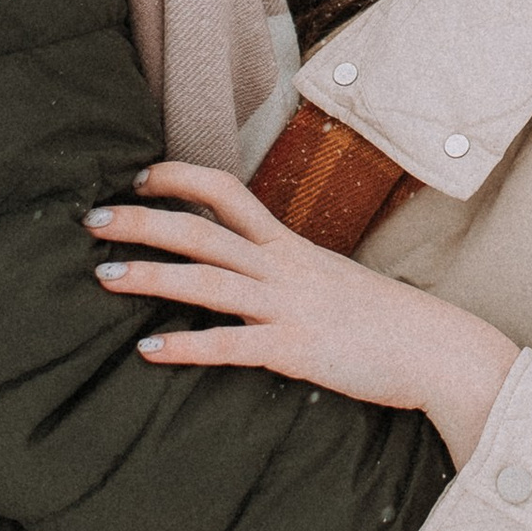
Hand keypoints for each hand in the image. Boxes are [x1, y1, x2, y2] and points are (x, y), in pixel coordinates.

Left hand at [91, 163, 517, 464]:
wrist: (439, 349)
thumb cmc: (385, 321)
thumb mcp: (332, 282)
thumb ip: (289, 275)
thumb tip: (251, 275)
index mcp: (290, 247)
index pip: (226, 194)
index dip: (178, 179)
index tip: (138, 178)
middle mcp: (284, 268)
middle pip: (201, 232)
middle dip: (143, 222)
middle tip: (93, 220)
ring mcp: (289, 306)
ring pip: (208, 281)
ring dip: (151, 276)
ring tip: (103, 278)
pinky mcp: (295, 350)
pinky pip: (231, 345)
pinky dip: (186, 346)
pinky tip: (147, 352)